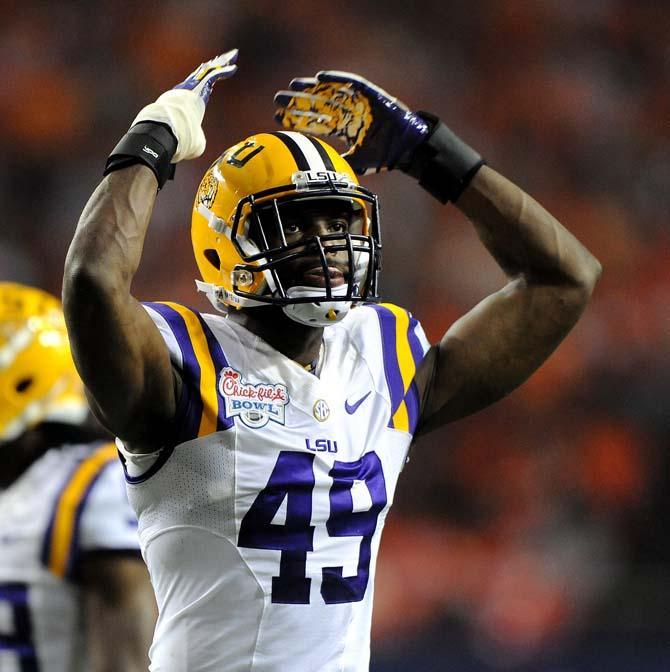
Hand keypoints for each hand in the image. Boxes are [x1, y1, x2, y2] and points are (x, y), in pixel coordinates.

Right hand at [132, 50, 237, 161]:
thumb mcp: (190, 138)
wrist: (167, 128)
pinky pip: (214, 76)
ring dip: (223, 63)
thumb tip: (197, 149)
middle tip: (226, 58)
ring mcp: (193, 86)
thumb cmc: (176, 136)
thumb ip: (195, 139)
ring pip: (210, 70)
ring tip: (234, 55)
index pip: (199, 87)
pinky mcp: (198, 87)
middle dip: (216, 65)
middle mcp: (189, 89)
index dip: (208, 79)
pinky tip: (234, 68)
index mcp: (187, 99)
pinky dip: (225, 72)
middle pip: (205, 73)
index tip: (216, 74)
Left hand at [274, 71, 429, 174]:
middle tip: (277, 99)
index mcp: (344, 128)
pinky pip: (351, 84)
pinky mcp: (370, 95)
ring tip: (292, 85)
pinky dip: (337, 80)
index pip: (316, 123)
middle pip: (317, 106)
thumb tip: (322, 175)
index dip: (297, 120)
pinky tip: (320, 77)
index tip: (278, 117)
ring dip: (311, 88)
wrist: (407, 148)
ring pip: (329, 93)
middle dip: (297, 103)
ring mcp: (358, 103)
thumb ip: (340, 163)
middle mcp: (348, 113)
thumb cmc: (386, 155)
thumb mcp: (358, 162)